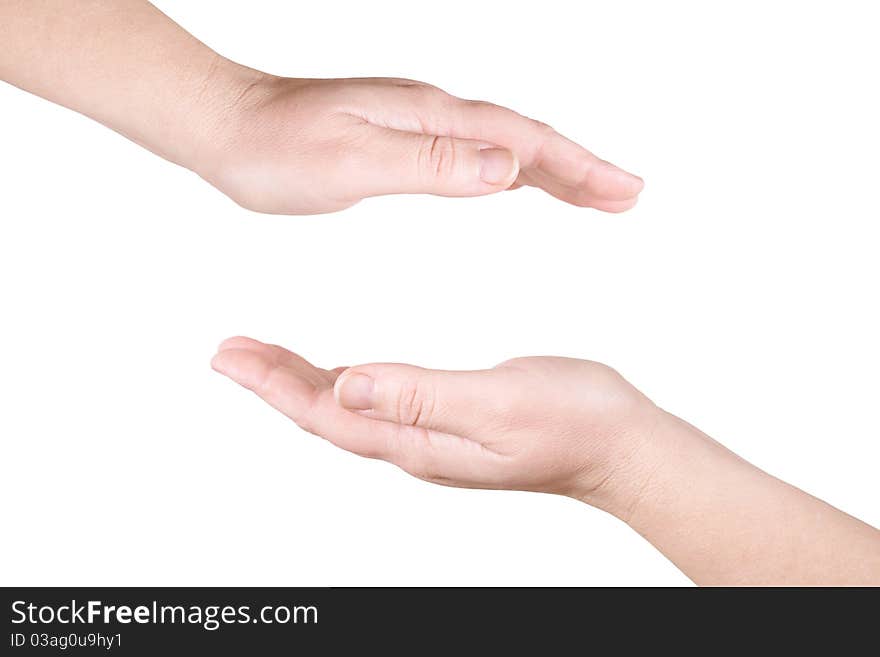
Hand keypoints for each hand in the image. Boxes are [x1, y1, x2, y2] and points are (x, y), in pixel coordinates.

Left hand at [201, 75, 643, 214]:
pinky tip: (516, 183)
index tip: (623, 191)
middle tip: (628, 195)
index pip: (521, 141)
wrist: (223, 126)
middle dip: (580, 168)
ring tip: (592, 192)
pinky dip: (508, 170)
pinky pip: (471, 155)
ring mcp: (415, 127)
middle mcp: (429, 116)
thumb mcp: (352, 164)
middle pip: (524, 139)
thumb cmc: (275, 150)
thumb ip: (431, 166)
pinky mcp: (398, 142)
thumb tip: (508, 168)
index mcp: (428, 119)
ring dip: (552, 169)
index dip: (578, 168)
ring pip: (501, 146)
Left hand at [210, 336, 657, 512]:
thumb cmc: (574, 423)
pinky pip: (381, 400)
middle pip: (328, 413)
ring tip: (265, 357)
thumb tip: (347, 384)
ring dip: (303, 382)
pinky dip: (345, 380)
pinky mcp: (451, 422)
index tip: (229, 355)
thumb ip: (422, 394)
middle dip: (274, 381)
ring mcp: (434, 437)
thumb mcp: (498, 402)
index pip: (328, 413)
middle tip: (229, 350)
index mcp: (420, 440)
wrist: (623, 448)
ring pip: (350, 406)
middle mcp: (417, 444)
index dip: (274, 385)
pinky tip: (342, 370)